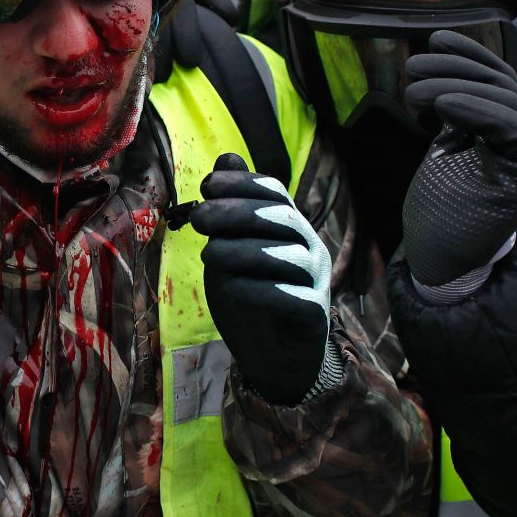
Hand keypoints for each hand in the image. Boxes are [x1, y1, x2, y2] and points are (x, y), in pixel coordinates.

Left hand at [191, 153, 339, 404]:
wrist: (272, 358)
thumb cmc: (250, 298)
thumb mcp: (230, 249)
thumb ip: (230, 210)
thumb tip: (226, 158)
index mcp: (290, 227)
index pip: (274, 192)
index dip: (242, 183)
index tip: (207, 185)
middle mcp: (310, 248)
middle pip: (282, 219)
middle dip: (238, 214)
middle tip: (200, 218)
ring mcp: (317, 282)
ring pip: (289, 256)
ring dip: (245, 251)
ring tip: (209, 254)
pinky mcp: (314, 316)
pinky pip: (293, 298)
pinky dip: (260, 291)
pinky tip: (231, 288)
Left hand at [400, 30, 516, 288]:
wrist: (443, 262)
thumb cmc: (442, 208)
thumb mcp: (447, 150)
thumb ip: (457, 117)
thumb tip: (442, 74)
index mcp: (513, 135)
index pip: (502, 81)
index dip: (472, 55)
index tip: (436, 40)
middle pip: (503, 86)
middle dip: (457, 68)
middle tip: (413, 68)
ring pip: (507, 102)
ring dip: (457, 86)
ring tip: (414, 89)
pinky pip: (512, 130)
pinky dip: (477, 110)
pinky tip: (443, 105)